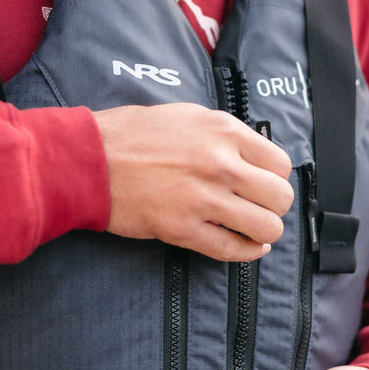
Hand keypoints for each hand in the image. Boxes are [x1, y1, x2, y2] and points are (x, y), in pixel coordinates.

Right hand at [93, 103, 292, 261]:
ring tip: (252, 229)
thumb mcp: (186, 116)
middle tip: (259, 208)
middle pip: (280, 198)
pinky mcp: (184, 229)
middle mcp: (220, 164)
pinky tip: (247, 248)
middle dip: (274, 207)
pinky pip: (233, 250)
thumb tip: (250, 154)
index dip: (275, 178)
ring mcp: (203, 199)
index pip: (280, 163)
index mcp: (223, 131)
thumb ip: (222, 134)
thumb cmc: (130, 135)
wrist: (88, 160)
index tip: (263, 184)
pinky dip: (246, 253)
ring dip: (263, 233)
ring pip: (266, 228)